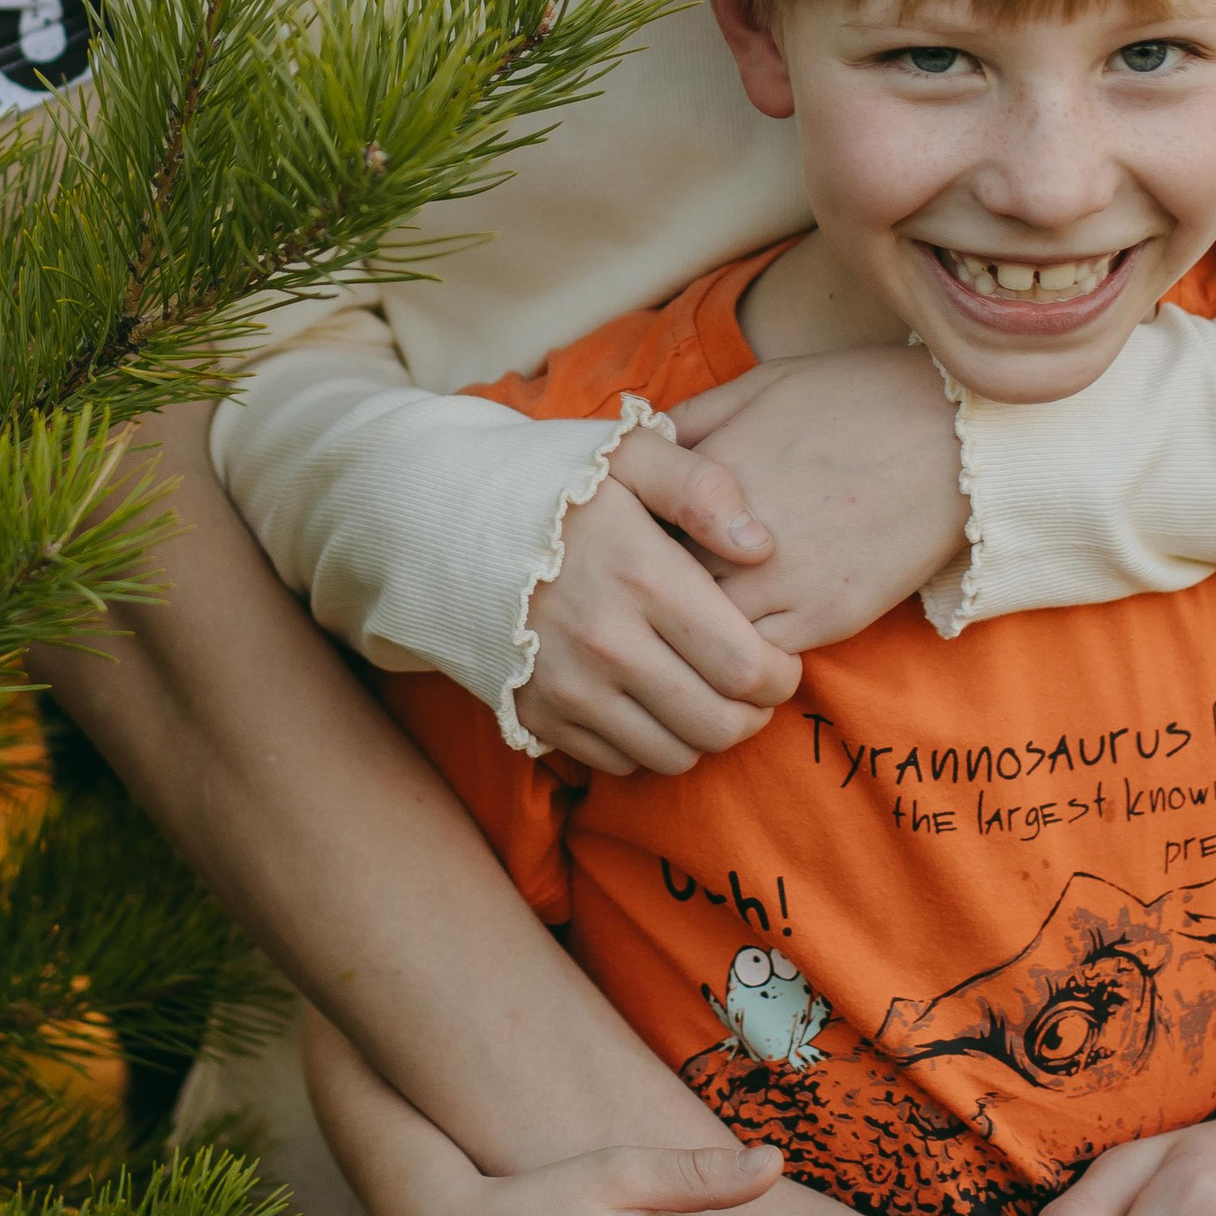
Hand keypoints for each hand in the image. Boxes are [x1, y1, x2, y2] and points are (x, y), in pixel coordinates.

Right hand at [515, 435, 799, 775]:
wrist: (434, 519)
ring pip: (674, 756)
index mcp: (642, 577)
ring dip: (702, 733)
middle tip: (752, 683)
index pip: (746, 667)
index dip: (782, 674)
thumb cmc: (546, 479)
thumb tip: (762, 546)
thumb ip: (703, 487)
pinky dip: (647, 742)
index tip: (779, 655)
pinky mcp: (536, 715)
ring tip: (701, 691)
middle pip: (719, 725)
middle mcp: (606, 645)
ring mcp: (566, 688)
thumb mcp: (626, 452)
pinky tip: (646, 698)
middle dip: (752, 712)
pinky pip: (620, 763)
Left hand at [664, 348, 965, 652]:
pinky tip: (746, 628)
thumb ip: (692, 417)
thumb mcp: (762, 383)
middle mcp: (738, 538)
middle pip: (662, 588)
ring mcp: (783, 585)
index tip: (640, 534)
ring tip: (702, 611)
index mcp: (712, 476)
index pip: (636, 528)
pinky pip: (758, 657)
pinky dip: (743, 651)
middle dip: (655, 587)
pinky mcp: (826, 618)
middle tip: (657, 585)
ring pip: (704, 633)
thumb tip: (636, 440)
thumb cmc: (858, 397)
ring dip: (697, 626)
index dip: (633, 535)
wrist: (956, 438)